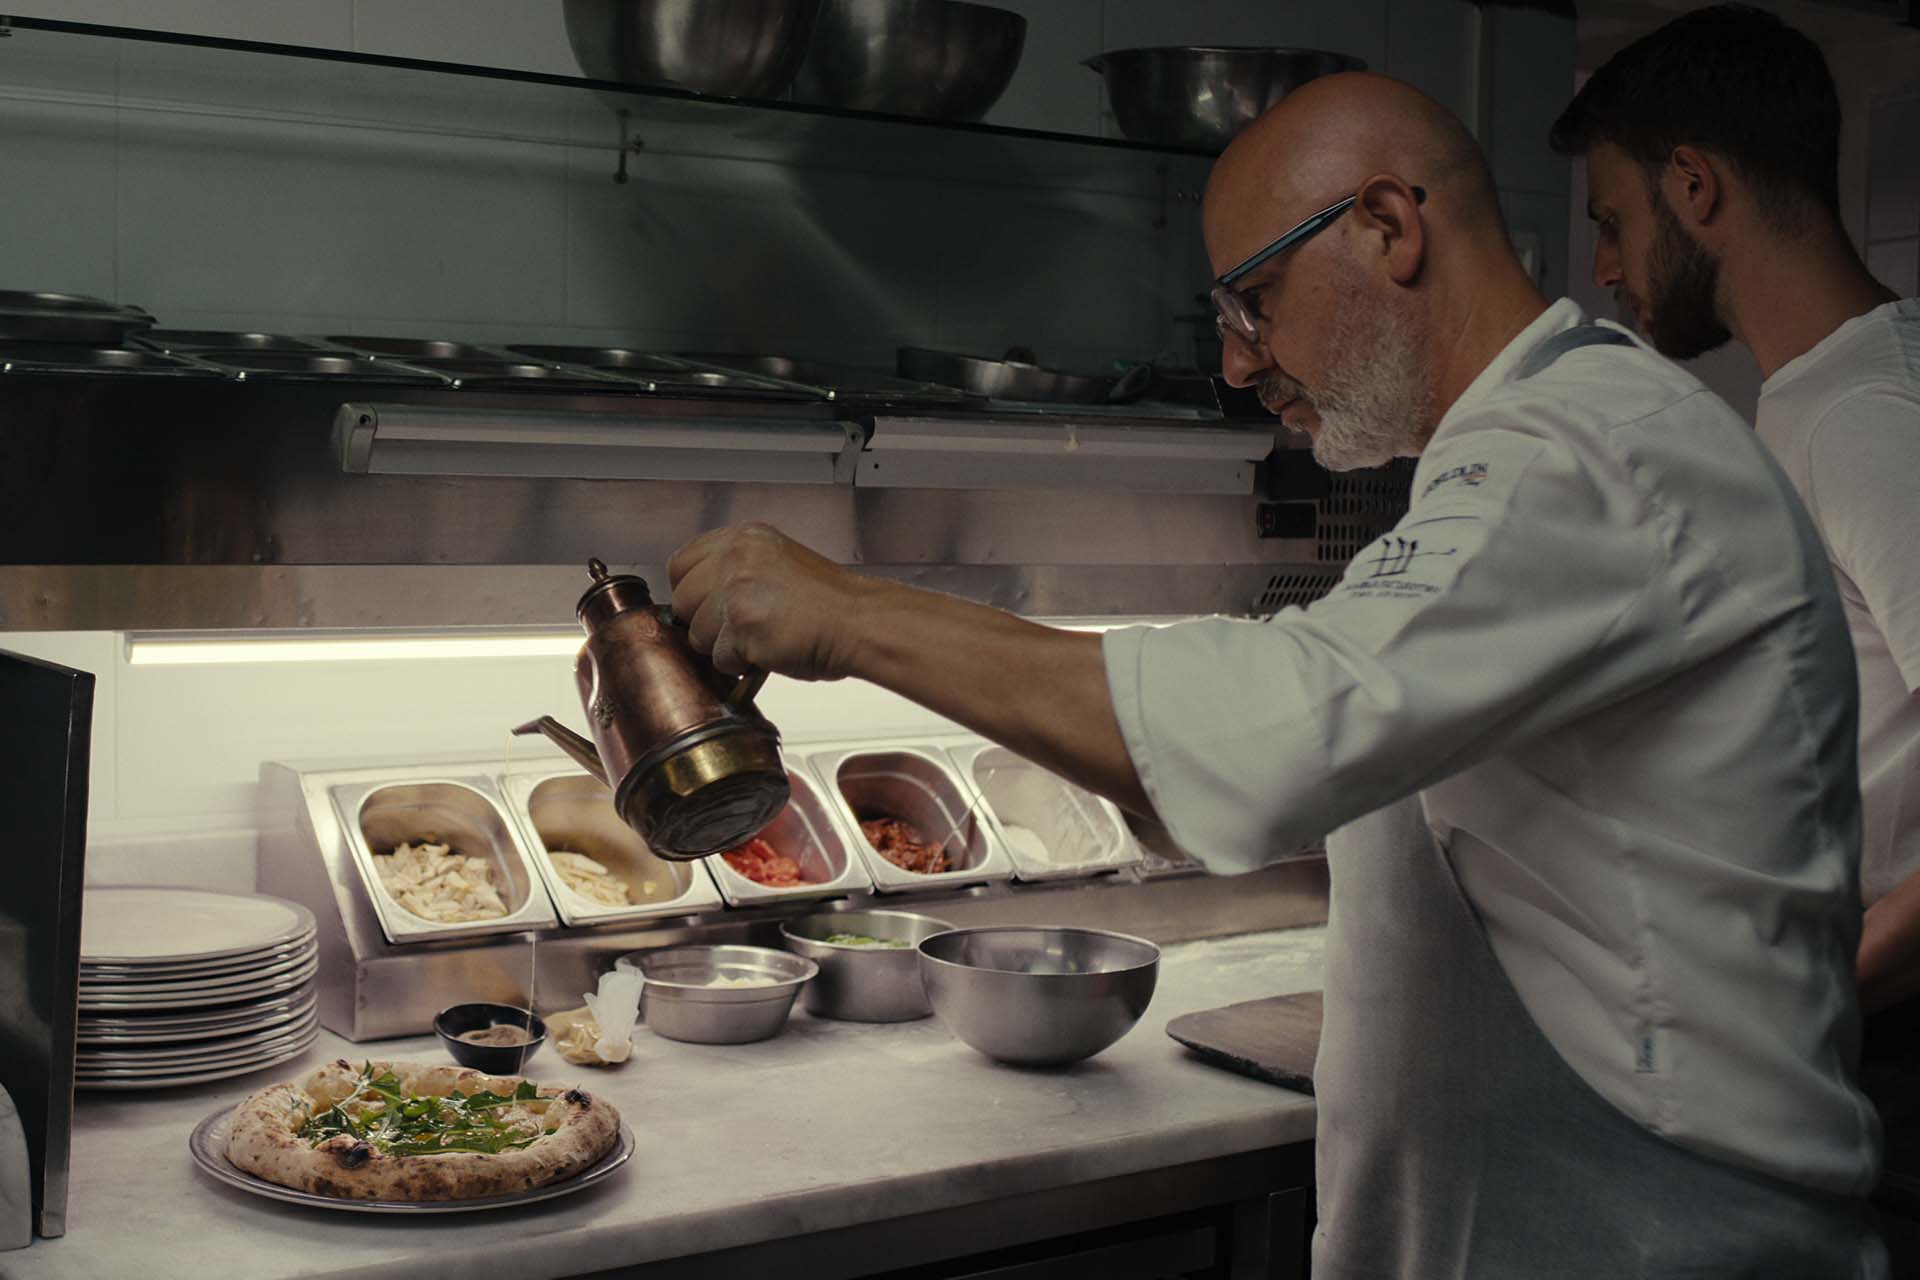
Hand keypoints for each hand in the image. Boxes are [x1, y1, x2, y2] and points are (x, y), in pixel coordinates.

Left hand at [667, 523, 869, 680]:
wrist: (860, 622)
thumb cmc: (831, 602)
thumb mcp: (778, 563)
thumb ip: (737, 571)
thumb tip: (702, 600)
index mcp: (744, 538)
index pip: (682, 564)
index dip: (692, 591)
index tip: (708, 606)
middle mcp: (735, 558)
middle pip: (682, 601)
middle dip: (706, 622)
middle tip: (742, 628)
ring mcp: (735, 591)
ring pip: (697, 634)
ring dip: (725, 646)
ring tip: (763, 638)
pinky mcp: (741, 627)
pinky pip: (721, 659)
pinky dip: (743, 665)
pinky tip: (770, 651)